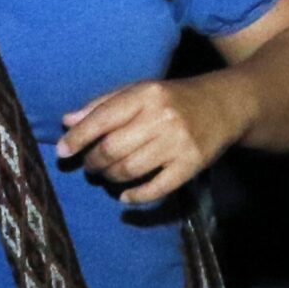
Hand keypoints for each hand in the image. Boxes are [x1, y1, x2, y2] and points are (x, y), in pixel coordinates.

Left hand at [60, 74, 248, 206]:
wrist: (226, 105)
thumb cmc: (174, 99)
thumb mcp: (141, 91)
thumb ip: (104, 104)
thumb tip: (66, 121)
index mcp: (147, 94)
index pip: (102, 119)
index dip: (77, 138)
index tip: (62, 152)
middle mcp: (162, 117)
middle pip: (111, 149)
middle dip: (93, 162)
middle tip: (91, 165)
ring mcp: (179, 142)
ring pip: (129, 170)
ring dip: (111, 178)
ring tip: (108, 175)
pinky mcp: (192, 164)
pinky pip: (156, 188)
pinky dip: (135, 197)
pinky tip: (126, 196)